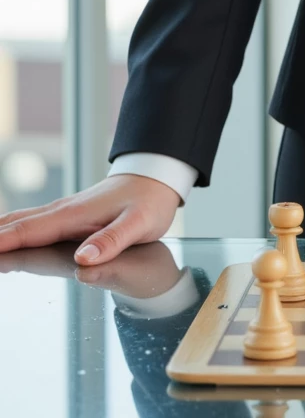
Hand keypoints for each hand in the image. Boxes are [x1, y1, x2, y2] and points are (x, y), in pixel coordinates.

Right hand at [0, 174, 180, 265]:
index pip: (28, 232)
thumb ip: (112, 241)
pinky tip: (1, 236)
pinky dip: (8, 229)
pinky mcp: (65, 215)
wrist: (156, 177)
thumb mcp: (139, 224)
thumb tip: (83, 259)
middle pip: (14, 225)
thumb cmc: (148, 202)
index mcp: (73, 216)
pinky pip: (29, 223)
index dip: (0, 243)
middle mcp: (61, 211)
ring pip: (19, 222)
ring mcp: (62, 212)